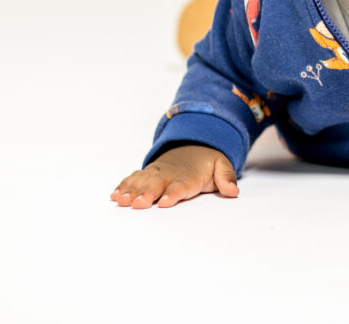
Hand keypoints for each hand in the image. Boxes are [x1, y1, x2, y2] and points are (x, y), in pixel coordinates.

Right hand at [110, 144, 238, 208]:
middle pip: (157, 184)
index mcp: (189, 175)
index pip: (181, 185)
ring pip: (142, 181)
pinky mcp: (147, 174)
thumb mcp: (222, 166)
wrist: (194, 144)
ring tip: (121, 201)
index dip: (173, 193)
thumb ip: (226, 178)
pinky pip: (134, 178)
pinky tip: (115, 196)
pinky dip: (124, 186)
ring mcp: (157, 173)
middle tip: (139, 204)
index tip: (166, 201)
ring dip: (131, 191)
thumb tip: (233, 190)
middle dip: (147, 193)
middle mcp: (170, 174)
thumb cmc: (207, 162)